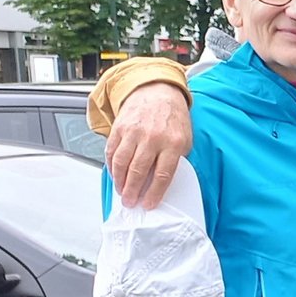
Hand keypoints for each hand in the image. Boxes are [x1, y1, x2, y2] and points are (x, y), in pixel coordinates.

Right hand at [108, 82, 194, 208]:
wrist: (157, 92)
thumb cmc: (173, 118)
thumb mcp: (184, 139)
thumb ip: (175, 159)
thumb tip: (161, 181)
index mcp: (173, 143)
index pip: (163, 175)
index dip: (154, 193)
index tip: (148, 204)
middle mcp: (152, 138)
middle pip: (139, 171)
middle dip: (133, 191)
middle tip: (130, 202)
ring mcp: (134, 132)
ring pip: (121, 163)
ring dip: (119, 181)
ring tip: (121, 192)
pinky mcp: (119, 127)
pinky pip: (111, 151)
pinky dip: (111, 166)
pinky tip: (114, 175)